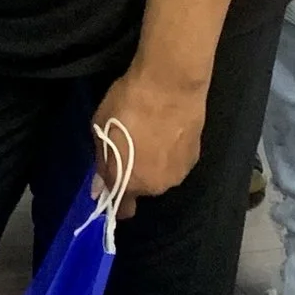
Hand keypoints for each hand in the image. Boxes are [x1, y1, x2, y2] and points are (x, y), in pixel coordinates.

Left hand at [93, 62, 205, 200]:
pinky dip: (171, 153)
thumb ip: (101, 164)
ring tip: (152, 136)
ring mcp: (178, 174)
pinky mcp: (195, 158)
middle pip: (143, 189)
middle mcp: (155, 186)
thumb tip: (100, 188)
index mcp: (128, 183)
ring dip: (155, 164)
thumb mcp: (100, 130)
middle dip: (135, 175)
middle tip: (131, 147)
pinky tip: (168, 133)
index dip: (116, 200)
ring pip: (161, 176)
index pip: (123, 210)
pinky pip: (176, 162)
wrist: (170, 85)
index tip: (113, 185)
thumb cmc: (127, 105)